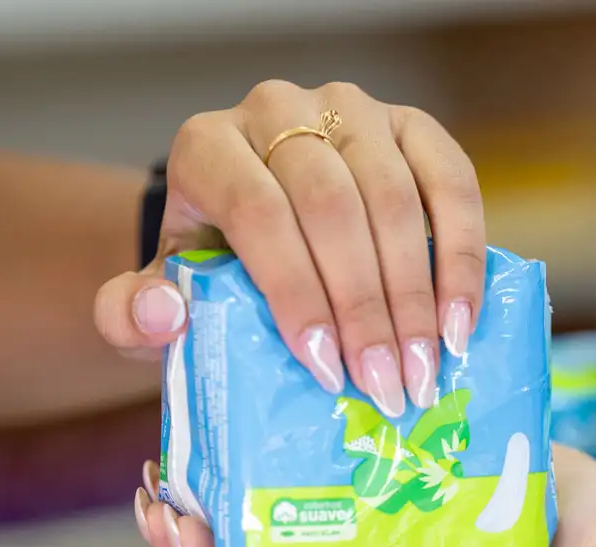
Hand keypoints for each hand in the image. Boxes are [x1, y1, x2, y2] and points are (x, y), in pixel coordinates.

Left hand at [95, 81, 486, 415]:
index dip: (297, 292)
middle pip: (333, 206)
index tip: (326, 369)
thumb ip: (132, 314)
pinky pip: (452, 182)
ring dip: (418, 293)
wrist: (259, 217)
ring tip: (426, 369)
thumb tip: (162, 315)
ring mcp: (353, 111)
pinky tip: (461, 321)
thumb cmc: (214, 263)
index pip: (259, 212)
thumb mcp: (164, 292)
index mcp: (209, 146)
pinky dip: (463, 255)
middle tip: (388, 387)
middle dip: (366, 307)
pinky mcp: (412, 126)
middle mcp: (280, 112)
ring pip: (395, 197)